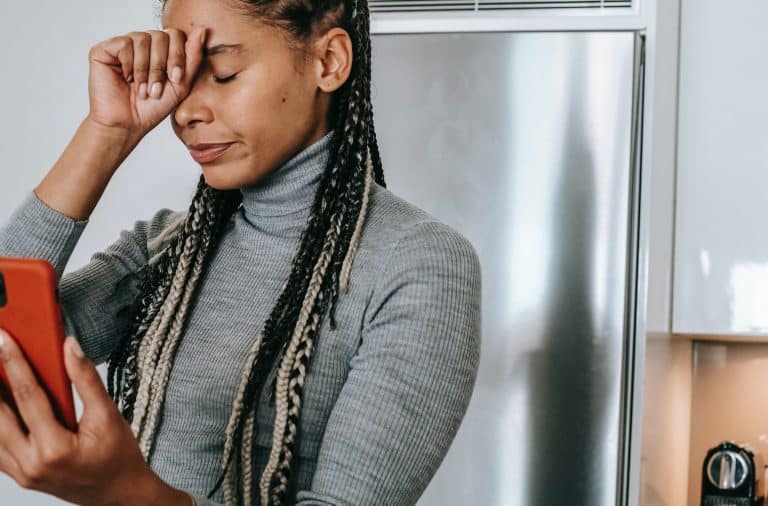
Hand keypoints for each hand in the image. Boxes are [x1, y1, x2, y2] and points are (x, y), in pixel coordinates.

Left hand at [0, 329, 189, 505]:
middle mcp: (32, 464)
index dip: (14, 364)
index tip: (4, 340)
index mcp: (55, 449)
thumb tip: (70, 348)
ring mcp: (23, 473)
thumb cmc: (118, 457)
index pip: (28, 397)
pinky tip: (2, 406)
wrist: (120, 493)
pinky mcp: (20, 476)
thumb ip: (86, 380)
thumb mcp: (109, 415)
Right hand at [86, 26, 206, 142]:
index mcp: (160, 50)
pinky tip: (125, 78)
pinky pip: (124, 43)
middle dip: (161, 65)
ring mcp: (123, 44)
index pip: (175, 35)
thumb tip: (201, 31)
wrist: (128, 123)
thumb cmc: (153, 107)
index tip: (176, 79)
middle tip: (155, 89)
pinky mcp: (104, 49)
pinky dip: (129, 65)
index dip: (178, 56)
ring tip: (142, 89)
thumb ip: (192, 58)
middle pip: (160, 35)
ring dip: (145, 69)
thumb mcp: (180, 84)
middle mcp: (142, 43)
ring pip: (142, 39)